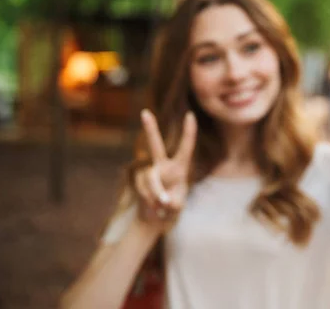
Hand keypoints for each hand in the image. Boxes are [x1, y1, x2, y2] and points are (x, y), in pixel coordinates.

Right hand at [134, 109, 196, 227]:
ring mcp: (149, 171)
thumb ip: (171, 201)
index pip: (186, 147)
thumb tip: (158, 198)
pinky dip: (149, 200)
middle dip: (150, 129)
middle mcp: (163, 165)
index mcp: (180, 167)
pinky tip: (153, 205)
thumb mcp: (177, 206)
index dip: (189, 132)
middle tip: (144, 112)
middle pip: (155, 145)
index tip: (190, 114)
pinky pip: (143, 189)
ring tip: (162, 206)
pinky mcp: (139, 179)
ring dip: (156, 195)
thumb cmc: (172, 206)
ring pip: (151, 179)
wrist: (156, 216)